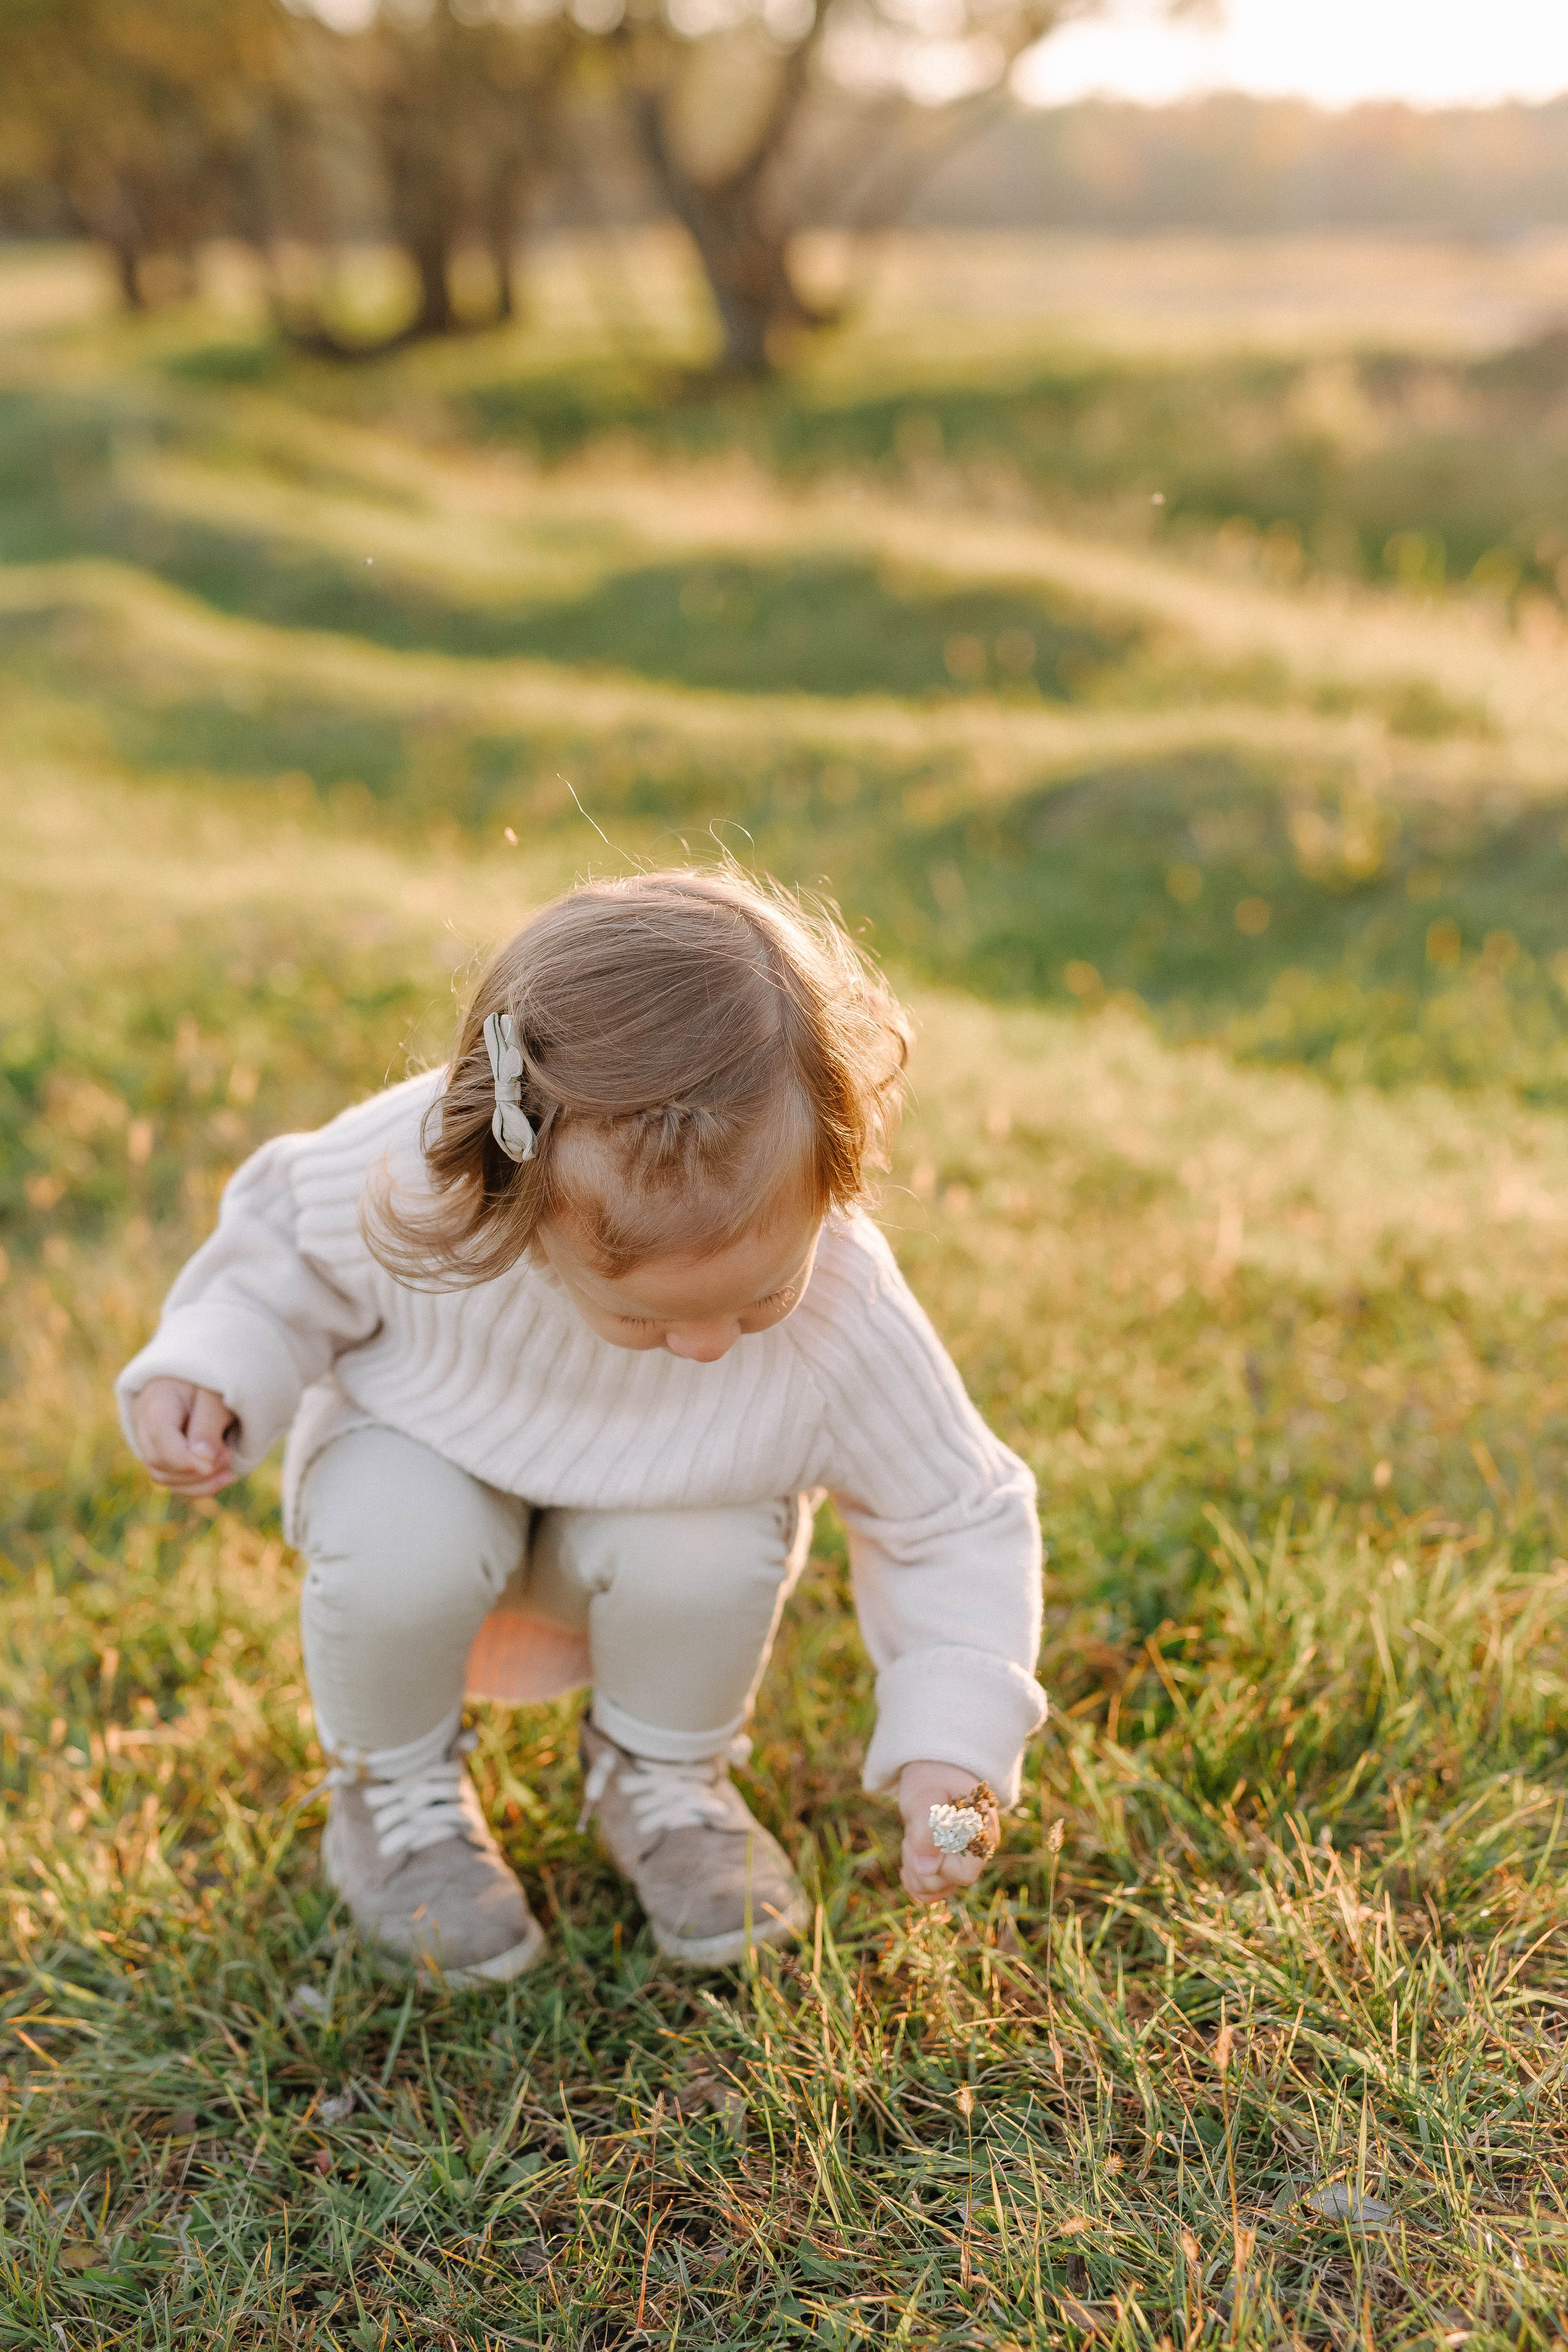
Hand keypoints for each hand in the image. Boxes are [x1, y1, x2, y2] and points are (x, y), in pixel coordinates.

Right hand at [129, 1378, 238, 1495]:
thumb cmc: (208, 1384)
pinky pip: (171, 1481)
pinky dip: (196, 1486)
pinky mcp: (158, 1456)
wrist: (200, 1382)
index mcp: (155, 1403)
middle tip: (229, 1455)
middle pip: (159, 1462)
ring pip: (163, 1477)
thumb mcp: (214, 1397)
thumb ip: (208, 1426)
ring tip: (228, 1466)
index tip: (225, 1456)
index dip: (189, 1458)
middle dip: (198, 1470)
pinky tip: (221, 1478)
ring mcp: (146, 1443)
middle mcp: (142, 1425)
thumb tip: (204, 1463)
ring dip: (200, 1482)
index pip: (160, 1437)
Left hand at [897, 1760, 999, 1903]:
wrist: (933, 1777)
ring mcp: (960, 1867)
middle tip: (914, 1831)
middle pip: (946, 1883)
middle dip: (920, 1859)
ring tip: (913, 1837)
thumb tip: (926, 1869)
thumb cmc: (934, 1781)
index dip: (939, 1859)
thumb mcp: (926, 1796)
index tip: (926, 1832)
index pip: (964, 1873)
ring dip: (913, 1865)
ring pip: (931, 1889)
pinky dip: (911, 1877)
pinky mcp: (943, 1872)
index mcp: (982, 1836)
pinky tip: (910, 1856)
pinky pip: (925, 1892)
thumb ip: (927, 1827)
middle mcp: (976, 1856)